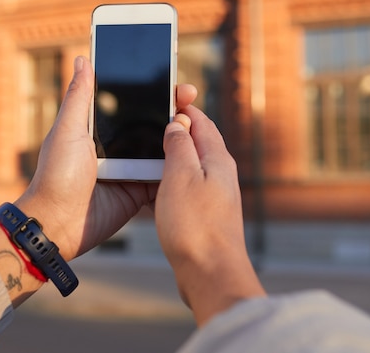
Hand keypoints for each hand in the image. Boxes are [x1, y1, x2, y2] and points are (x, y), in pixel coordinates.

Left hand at [15, 56, 196, 260]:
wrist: (59, 223)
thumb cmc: (56, 175)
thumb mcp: (68, 130)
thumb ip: (79, 96)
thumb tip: (83, 59)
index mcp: (99, 128)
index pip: (130, 102)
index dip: (150, 88)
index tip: (169, 75)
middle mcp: (117, 145)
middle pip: (151, 122)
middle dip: (172, 107)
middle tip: (189, 94)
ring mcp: (130, 168)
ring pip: (162, 147)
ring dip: (179, 135)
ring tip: (196, 120)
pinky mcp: (140, 190)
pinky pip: (164, 175)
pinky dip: (178, 166)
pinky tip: (194, 151)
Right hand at [155, 105, 265, 325]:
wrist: (211, 274)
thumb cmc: (195, 226)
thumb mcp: (180, 176)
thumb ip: (179, 146)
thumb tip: (178, 124)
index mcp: (217, 159)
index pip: (201, 121)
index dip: (183, 106)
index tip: (166, 93)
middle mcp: (220, 174)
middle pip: (198, 141)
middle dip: (177, 128)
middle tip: (153, 119)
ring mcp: (214, 195)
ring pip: (191, 165)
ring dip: (172, 155)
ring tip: (149, 150)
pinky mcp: (206, 214)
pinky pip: (187, 187)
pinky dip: (171, 180)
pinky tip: (156, 187)